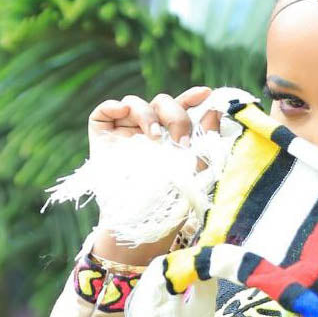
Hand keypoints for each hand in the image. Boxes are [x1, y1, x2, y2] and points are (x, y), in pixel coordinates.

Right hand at [86, 86, 221, 264]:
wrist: (140, 223)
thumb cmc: (169, 202)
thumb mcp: (193, 173)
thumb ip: (204, 142)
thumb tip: (215, 111)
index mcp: (170, 135)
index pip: (181, 109)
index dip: (191, 98)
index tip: (206, 93)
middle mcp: (147, 129)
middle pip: (161, 103)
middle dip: (174, 115)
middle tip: (181, 140)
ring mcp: (124, 131)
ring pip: (135, 102)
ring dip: (147, 114)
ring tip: (154, 137)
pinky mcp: (102, 136)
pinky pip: (103, 111)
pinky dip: (112, 105)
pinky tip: (121, 111)